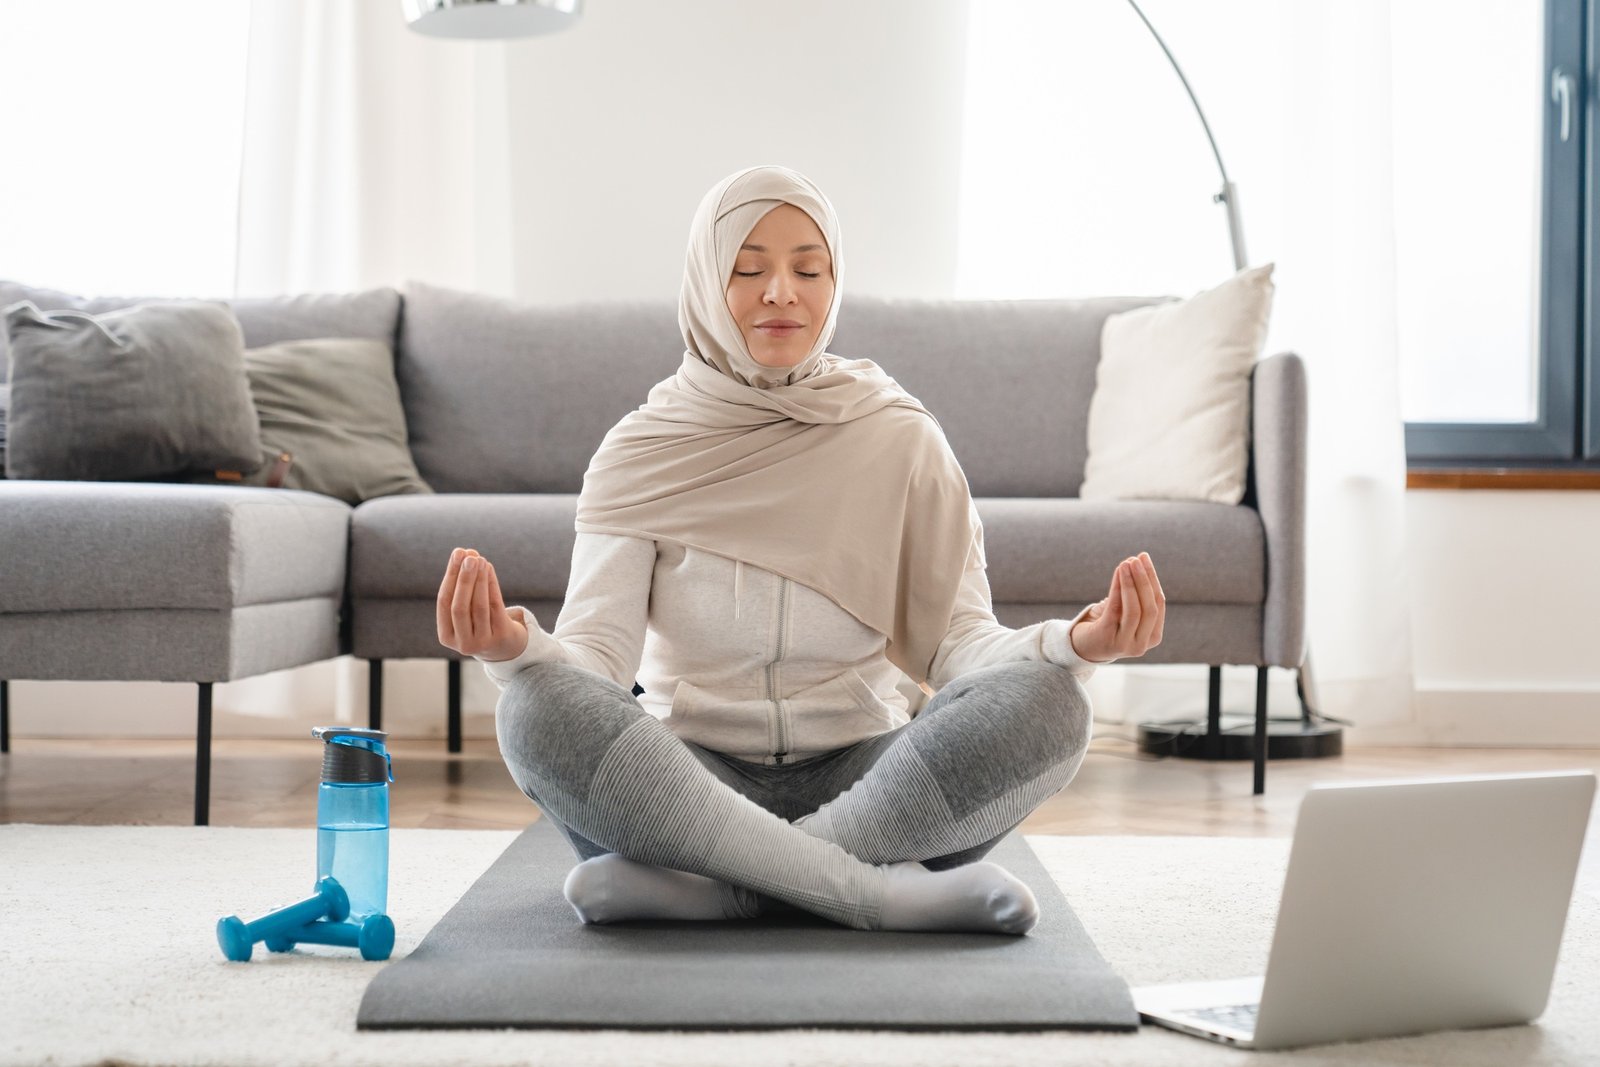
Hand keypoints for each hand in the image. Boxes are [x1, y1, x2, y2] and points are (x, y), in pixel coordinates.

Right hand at [436, 547, 528, 661]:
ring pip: (479, 606)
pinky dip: (491, 585)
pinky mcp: (501, 636)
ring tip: (480, 559)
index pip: (443, 603)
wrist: (504, 646)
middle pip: (459, 607)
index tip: (456, 555)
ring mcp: (482, 642)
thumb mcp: (464, 611)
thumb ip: (460, 587)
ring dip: (479, 580)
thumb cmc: (478, 622)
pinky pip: (495, 606)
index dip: (450, 578)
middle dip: (464, 580)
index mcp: (446, 636)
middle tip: (469, 557)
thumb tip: (464, 554)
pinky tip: (489, 569)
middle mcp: (462, 643)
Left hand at [1068, 551, 1165, 663]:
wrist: (1082, 647)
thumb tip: (1138, 563)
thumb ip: (1137, 596)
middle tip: (1138, 558)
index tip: (1145, 559)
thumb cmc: (1108, 625)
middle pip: (1150, 607)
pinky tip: (1118, 573)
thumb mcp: (1127, 613)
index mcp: (1153, 637)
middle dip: (1145, 580)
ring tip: (1127, 563)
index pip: (1159, 604)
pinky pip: (1115, 609)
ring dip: (1132, 583)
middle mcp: (1142, 644)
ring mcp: (1125, 644)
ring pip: (1135, 609)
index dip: (1153, 579)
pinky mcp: (1107, 637)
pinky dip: (1118, 588)